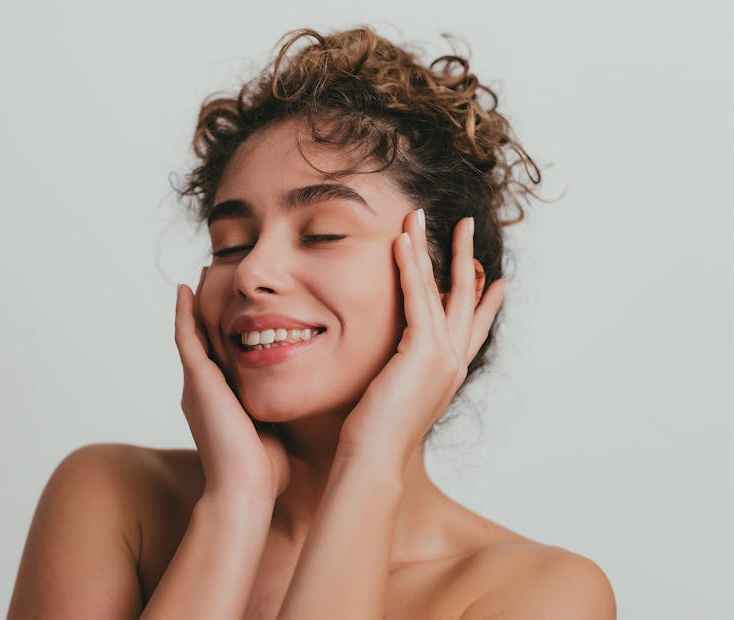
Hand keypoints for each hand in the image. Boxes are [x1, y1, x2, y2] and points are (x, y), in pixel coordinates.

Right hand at [174, 267, 289, 501]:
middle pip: (204, 339)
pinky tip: (186, 290)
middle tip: (212, 278)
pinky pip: (186, 339)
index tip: (235, 306)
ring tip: (200, 274)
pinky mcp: (197, 382)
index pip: (221, 356)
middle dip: (208, 310)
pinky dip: (184, 314)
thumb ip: (279, 414)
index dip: (225, 330)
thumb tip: (301, 408)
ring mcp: (197, 385)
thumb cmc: (264, 472)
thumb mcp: (273, 432)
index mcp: (221, 401)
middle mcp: (203, 390)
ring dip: (196, 304)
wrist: (246, 491)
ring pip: (193, 334)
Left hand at [337, 210, 505, 468]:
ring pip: (443, 289)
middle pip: (468, 298)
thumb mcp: (398, 397)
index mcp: (450, 374)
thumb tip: (395, 366)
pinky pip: (418, 296)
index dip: (487, 301)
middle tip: (464, 226)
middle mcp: (454, 362)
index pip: (474, 327)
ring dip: (432, 248)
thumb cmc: (376, 436)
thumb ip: (404, 375)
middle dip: (466, 258)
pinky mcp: (422, 351)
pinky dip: (411, 265)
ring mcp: (444, 356)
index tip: (498, 280)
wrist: (375, 459)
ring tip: (421, 215)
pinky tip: (402, 240)